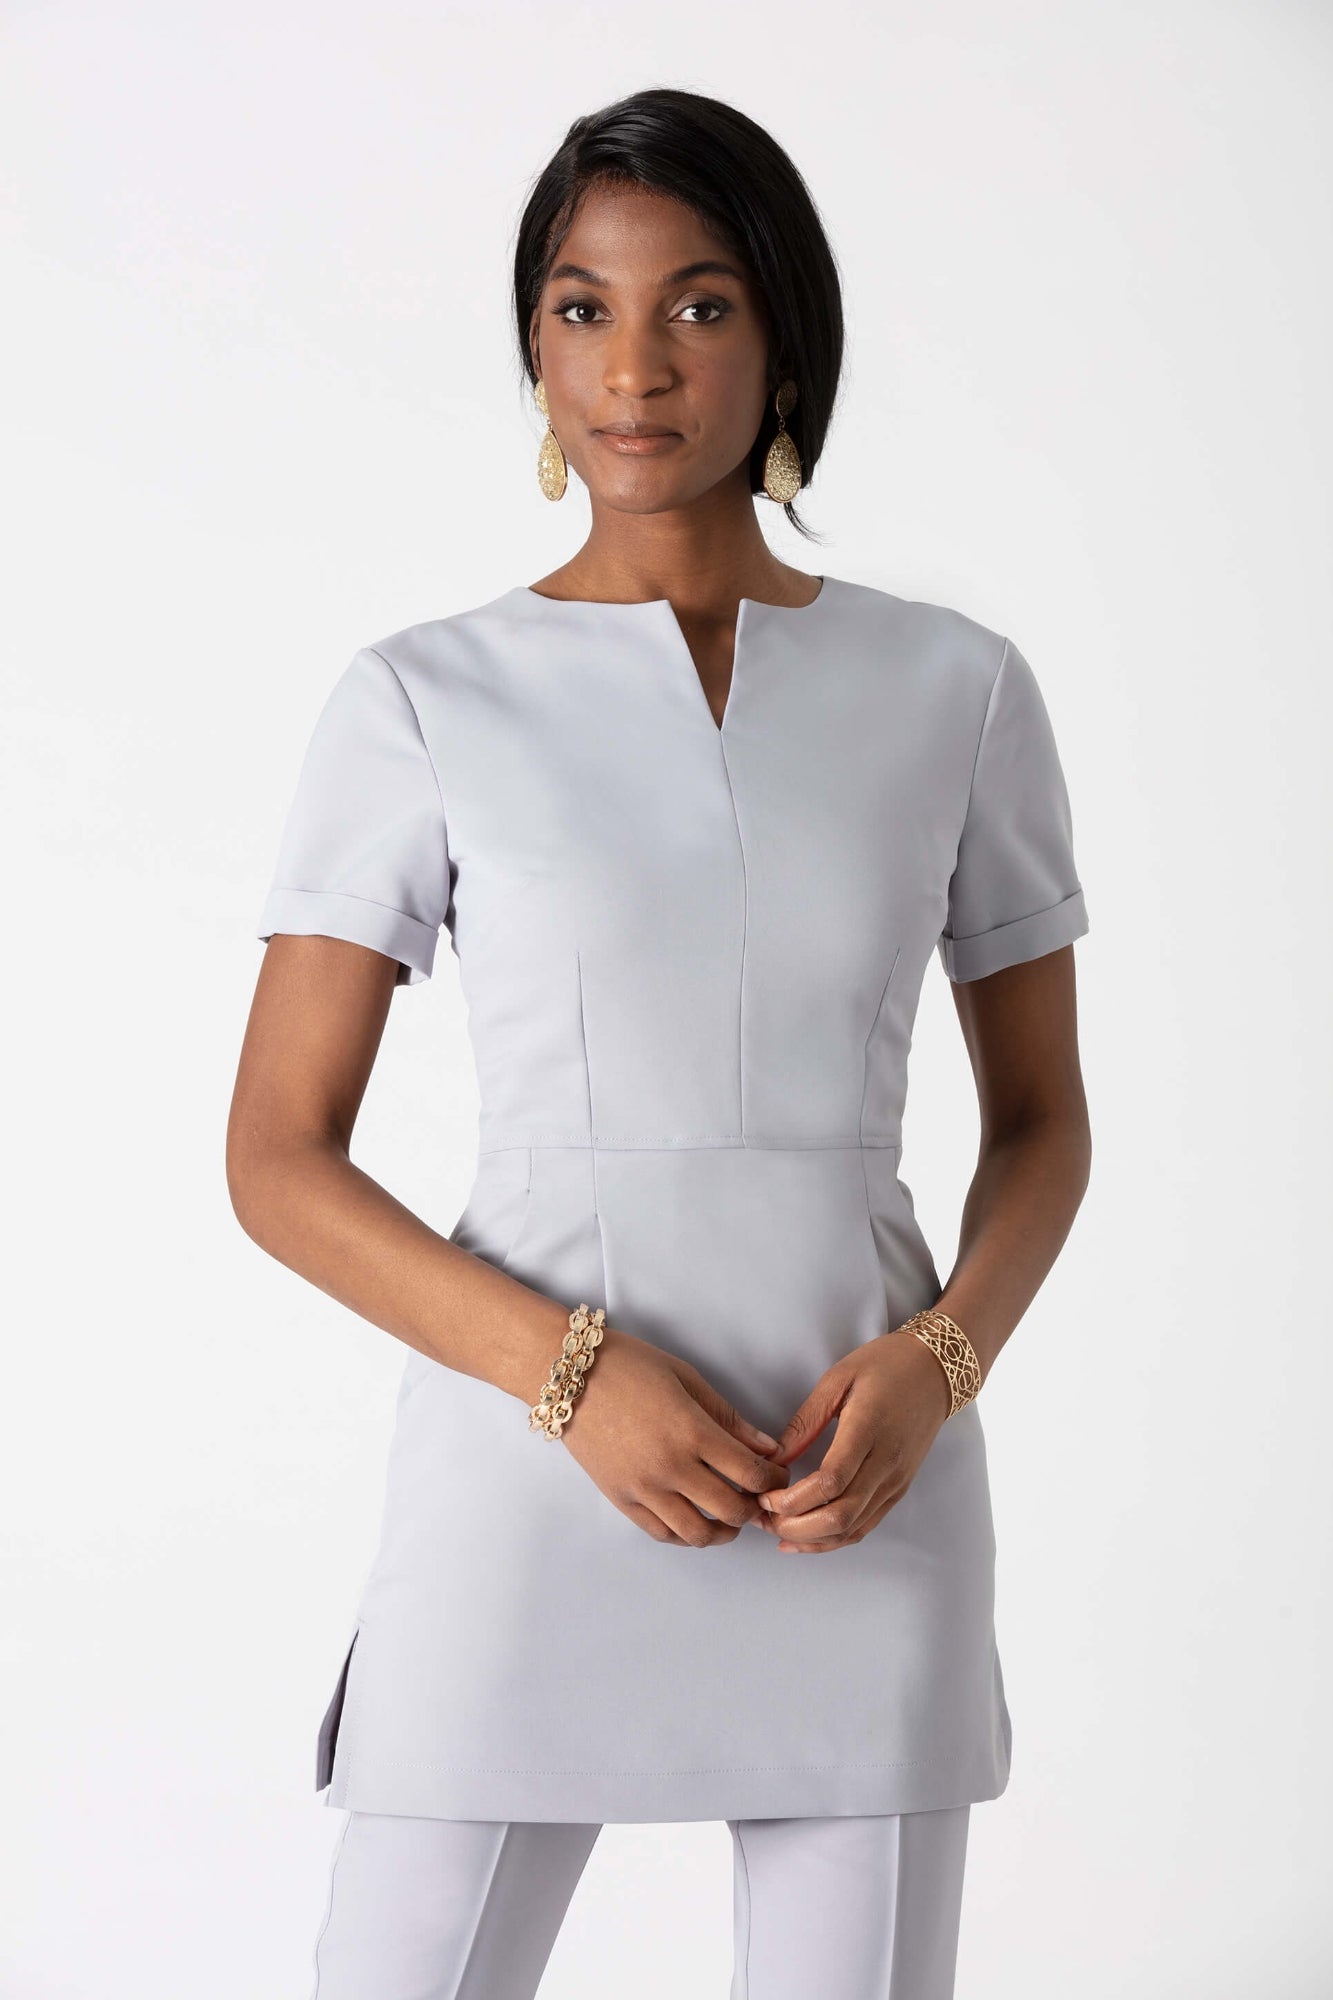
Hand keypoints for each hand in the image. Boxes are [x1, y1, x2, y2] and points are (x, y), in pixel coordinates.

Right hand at [557, 1326, 791, 1545]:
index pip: (751, 1474)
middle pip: (731, 1511)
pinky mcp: (620, 1499)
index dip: (774, 1481)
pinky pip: (662, 1533)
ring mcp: (643, 1488)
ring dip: (723, 1530)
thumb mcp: (687, 1379)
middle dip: (755, 1508)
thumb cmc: (630, 1366)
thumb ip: (729, 1418)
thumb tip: (768, 1448)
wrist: (569, 1375)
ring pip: (697, 1534)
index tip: (777, 1475)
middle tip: (758, 1496)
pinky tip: (695, 1519)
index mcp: (691, 1432)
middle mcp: (669, 1467)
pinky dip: (686, 1534)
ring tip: (728, 1515)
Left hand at [755, 1330, 952, 1552]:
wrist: (935, 1371)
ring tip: (777, 1531)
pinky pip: (866, 1525)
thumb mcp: (838, 1378)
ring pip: (853, 1528)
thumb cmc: (885, 1365)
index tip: (765, 1496)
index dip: (793, 1499)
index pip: (830, 1482)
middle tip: (763, 1518)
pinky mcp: (899, 1489)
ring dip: (812, 1539)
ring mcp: (896, 1481)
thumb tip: (776, 1458)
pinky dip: (834, 1539)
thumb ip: (807, 1421)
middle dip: (795, 1526)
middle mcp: (886, 1463)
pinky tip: (806, 1539)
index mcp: (868, 1430)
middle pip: (840, 1515)